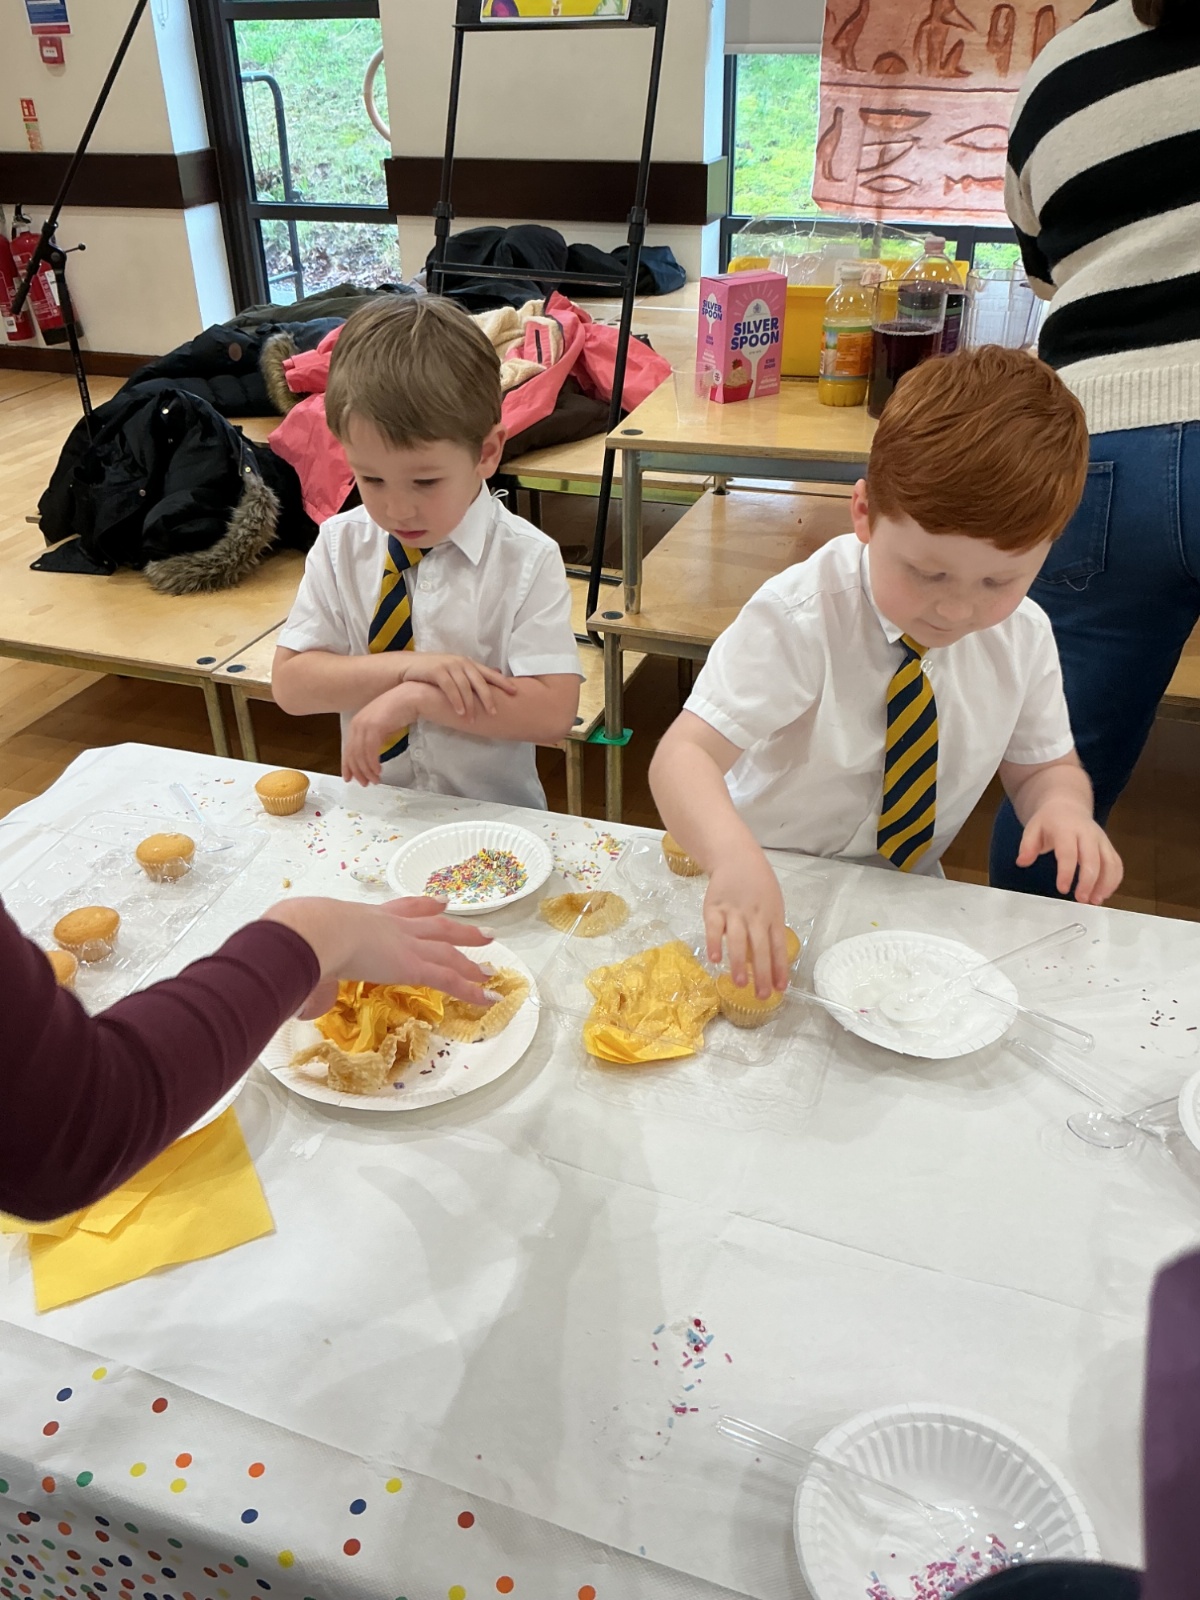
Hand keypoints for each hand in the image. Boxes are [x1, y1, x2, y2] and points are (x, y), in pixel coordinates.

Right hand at [261, 895, 493, 1015]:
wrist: (315, 930)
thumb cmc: (305, 936)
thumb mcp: (309, 952)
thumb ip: (315, 981)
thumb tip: (304, 1008)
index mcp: (368, 918)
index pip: (403, 910)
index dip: (423, 906)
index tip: (440, 902)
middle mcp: (392, 927)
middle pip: (435, 926)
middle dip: (458, 930)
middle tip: (481, 932)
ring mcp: (406, 945)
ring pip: (448, 952)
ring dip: (470, 960)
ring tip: (490, 967)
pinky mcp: (413, 965)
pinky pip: (449, 979)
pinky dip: (471, 989)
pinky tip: (487, 996)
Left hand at [342, 682, 422, 785]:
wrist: (410, 697)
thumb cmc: (399, 711)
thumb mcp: (381, 726)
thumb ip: (373, 739)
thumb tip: (370, 757)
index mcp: (356, 723)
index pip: (348, 749)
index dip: (348, 766)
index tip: (350, 779)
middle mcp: (357, 724)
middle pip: (352, 754)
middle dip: (358, 771)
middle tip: (365, 783)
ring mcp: (365, 724)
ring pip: (361, 754)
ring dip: (367, 770)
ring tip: (375, 780)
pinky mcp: (375, 727)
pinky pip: (370, 750)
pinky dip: (373, 763)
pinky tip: (378, 770)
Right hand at [398, 653, 517, 718]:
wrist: (409, 666)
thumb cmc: (434, 672)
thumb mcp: (455, 671)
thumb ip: (472, 676)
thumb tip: (494, 674)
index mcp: (468, 664)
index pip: (489, 673)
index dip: (502, 682)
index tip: (515, 692)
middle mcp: (461, 663)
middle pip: (479, 681)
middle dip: (488, 697)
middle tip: (494, 712)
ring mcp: (449, 666)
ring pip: (464, 687)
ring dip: (469, 704)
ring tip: (472, 719)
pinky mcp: (437, 671)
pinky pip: (449, 688)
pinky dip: (455, 701)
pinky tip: (459, 712)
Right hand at [703, 841, 788, 996]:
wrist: (736, 857)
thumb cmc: (758, 884)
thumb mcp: (773, 903)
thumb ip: (771, 928)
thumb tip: (772, 961)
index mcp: (772, 916)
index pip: (778, 946)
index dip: (780, 968)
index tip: (781, 988)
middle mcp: (755, 915)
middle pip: (760, 947)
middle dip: (762, 974)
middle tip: (762, 996)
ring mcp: (734, 911)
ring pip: (738, 940)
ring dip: (740, 963)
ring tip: (740, 984)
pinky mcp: (714, 908)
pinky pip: (714, 928)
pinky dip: (715, 944)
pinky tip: (715, 960)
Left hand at [1016, 801, 1123, 903]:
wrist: (1068, 806)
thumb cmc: (1049, 821)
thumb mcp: (1032, 828)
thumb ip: (1027, 845)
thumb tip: (1022, 862)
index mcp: (1066, 829)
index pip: (1068, 852)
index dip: (1066, 872)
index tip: (1062, 889)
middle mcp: (1088, 834)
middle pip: (1093, 859)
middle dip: (1089, 881)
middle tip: (1081, 900)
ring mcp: (1101, 840)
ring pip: (1110, 862)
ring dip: (1105, 884)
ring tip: (1094, 901)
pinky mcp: (1109, 846)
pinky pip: (1116, 864)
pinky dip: (1114, 880)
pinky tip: (1103, 894)